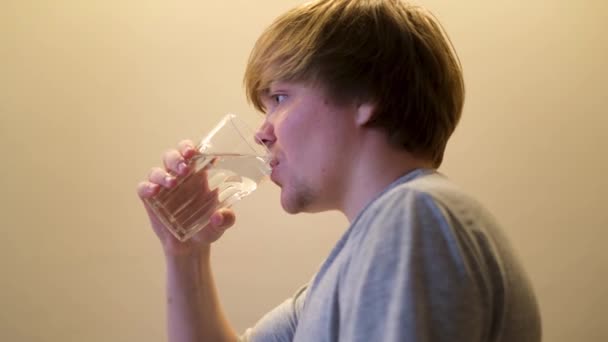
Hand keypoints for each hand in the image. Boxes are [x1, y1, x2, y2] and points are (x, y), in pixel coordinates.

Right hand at [137, 139, 235, 255]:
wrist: (191, 246)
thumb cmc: (208, 227)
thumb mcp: (222, 223)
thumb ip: (226, 218)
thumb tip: (219, 216)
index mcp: (199, 175)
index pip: (193, 153)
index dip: (192, 148)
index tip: (196, 152)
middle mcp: (180, 177)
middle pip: (173, 156)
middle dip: (177, 157)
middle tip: (185, 168)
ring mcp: (164, 186)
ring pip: (157, 170)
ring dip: (163, 174)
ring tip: (172, 183)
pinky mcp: (151, 199)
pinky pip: (144, 187)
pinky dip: (146, 187)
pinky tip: (153, 191)